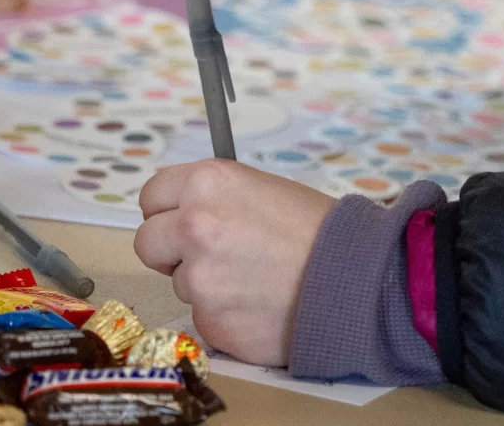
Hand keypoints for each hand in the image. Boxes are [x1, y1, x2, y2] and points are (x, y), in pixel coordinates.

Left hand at [134, 159, 337, 366]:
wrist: (355, 277)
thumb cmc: (318, 230)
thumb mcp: (263, 189)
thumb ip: (215, 199)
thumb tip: (182, 213)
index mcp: (209, 182)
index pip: (151, 195)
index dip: (168, 210)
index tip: (181, 220)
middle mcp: (195, 225)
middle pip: (148, 241)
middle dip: (172, 250)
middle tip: (212, 254)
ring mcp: (199, 278)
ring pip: (180, 283)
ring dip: (207, 284)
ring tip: (255, 278)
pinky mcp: (210, 321)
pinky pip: (203, 317)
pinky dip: (226, 314)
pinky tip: (259, 304)